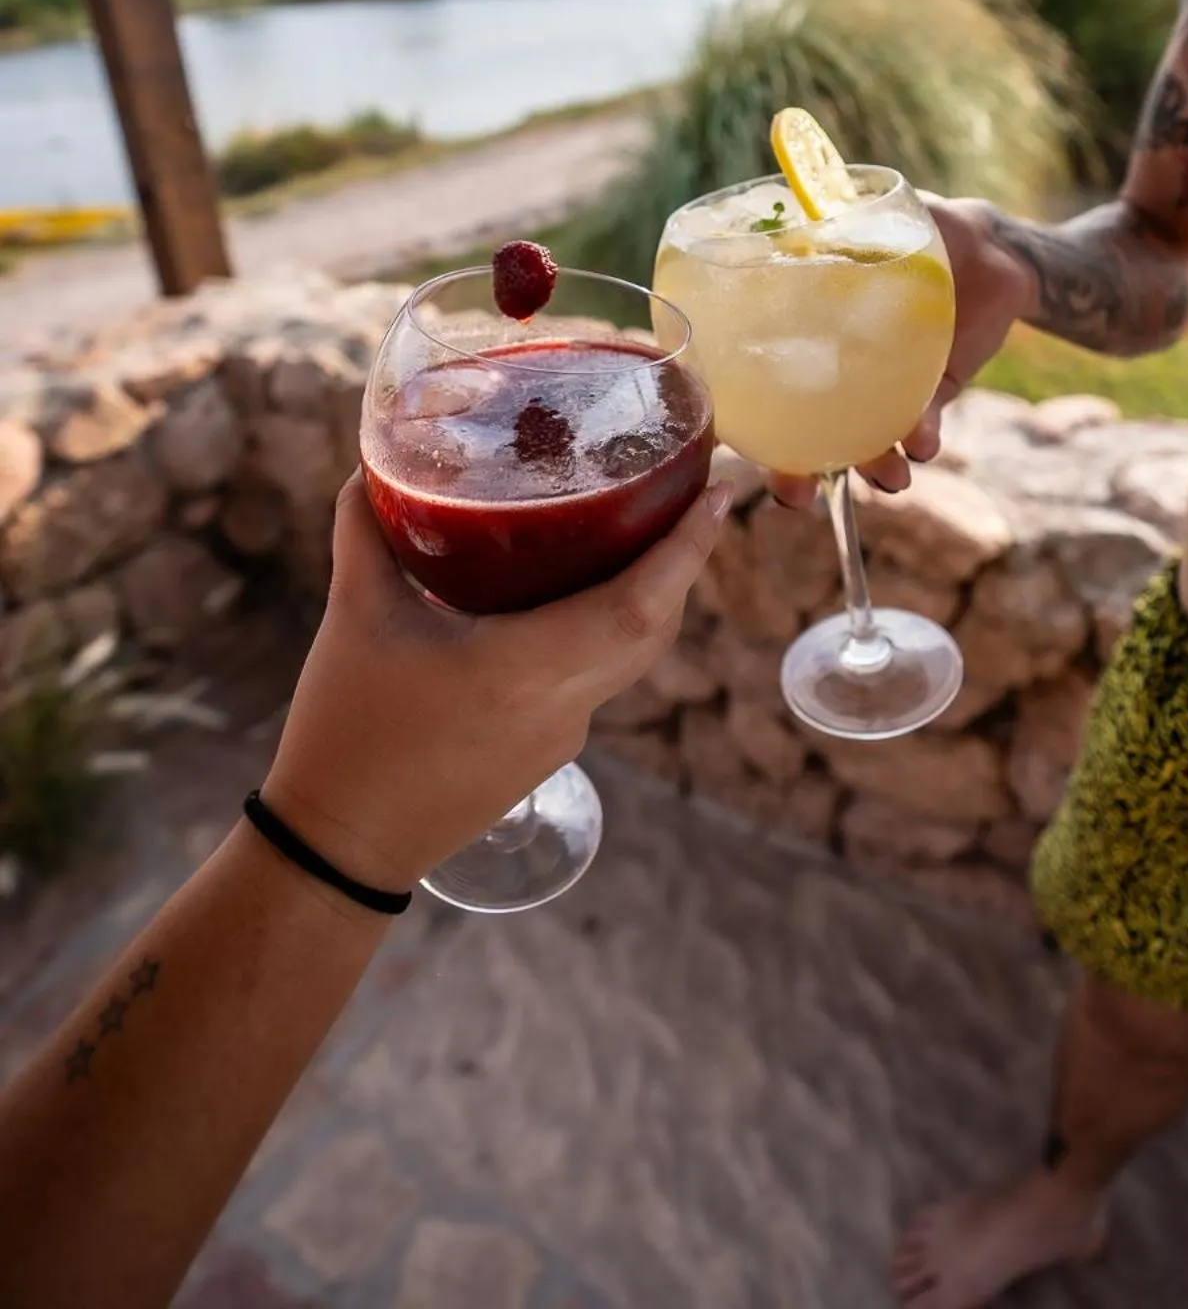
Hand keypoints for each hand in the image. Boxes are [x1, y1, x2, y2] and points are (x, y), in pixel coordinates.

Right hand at [263, 473, 731, 890]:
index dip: (688, 548)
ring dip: (649, 598)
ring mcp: (560, 736)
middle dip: (683, 563)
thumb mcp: (355, 620)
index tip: (719, 494)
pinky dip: (605, 631)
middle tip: (689, 495)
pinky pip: (595, 680)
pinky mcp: (545, 753)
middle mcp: (562, 705)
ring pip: (630, 657)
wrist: (338, 846)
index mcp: (526, 668)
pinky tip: (572, 597)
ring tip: (640, 533)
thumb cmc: (346, 731)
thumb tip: (365, 470)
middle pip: (655, 629)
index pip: (640, 605)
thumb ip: (365, 537)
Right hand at [770, 198, 1031, 507]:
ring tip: (886, 477)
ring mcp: (884, 387)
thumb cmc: (920, 227)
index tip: (732, 441)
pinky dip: (920, 438)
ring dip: (871, 467)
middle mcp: (837, 368)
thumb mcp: (873, 220)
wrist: (991, 248)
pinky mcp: (931, 395)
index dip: (747, 421)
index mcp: (808, 328)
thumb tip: (790, 232)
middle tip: (798, 494)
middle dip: (798, 472)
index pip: (763, 384)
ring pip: (864, 442)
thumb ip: (837, 228)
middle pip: (805, 432)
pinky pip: (920, 426)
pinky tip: (923, 443)